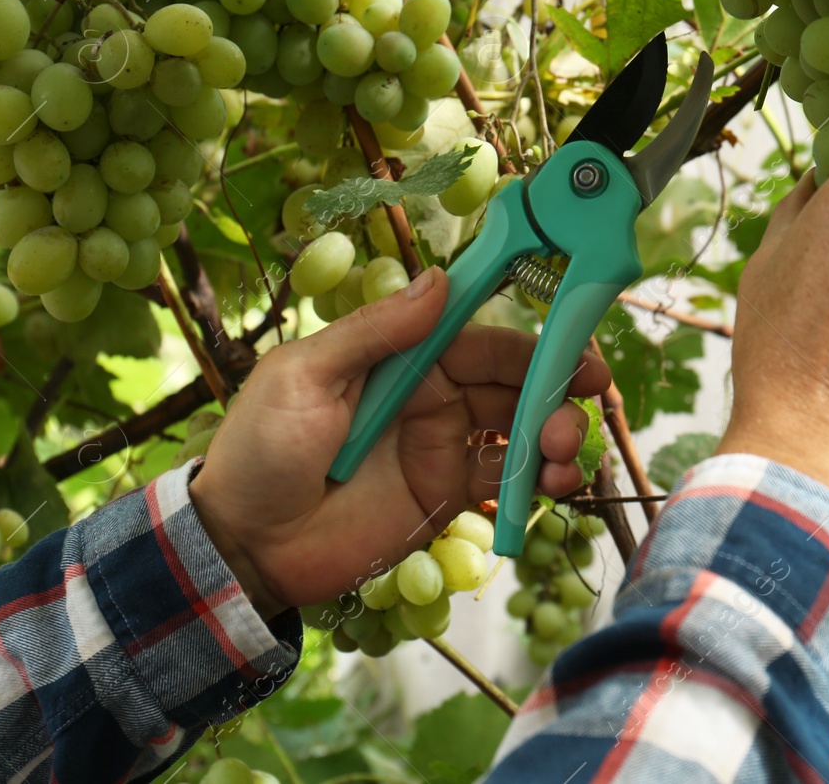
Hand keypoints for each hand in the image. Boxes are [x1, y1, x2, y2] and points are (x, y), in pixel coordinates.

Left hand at [190, 267, 610, 616]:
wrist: (243, 547)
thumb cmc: (259, 451)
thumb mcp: (303, 378)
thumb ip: (375, 333)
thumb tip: (439, 281)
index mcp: (401, 358)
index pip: (479, 338)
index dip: (531, 339)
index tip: (577, 344)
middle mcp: (433, 397)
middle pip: (515, 381)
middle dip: (557, 390)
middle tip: (584, 407)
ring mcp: (444, 447)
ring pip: (522, 428)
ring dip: (557, 435)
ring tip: (566, 455)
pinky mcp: (448, 497)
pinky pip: (508, 480)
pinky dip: (539, 480)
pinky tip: (553, 486)